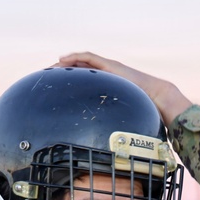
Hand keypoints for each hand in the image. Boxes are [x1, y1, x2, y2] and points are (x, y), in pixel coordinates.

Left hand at [55, 52, 191, 124]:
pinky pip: (89, 58)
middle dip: (60, 72)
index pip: (80, 80)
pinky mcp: (110, 64)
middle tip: (44, 77)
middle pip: (77, 69)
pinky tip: (63, 60)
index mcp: (103, 85)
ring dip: (64, 64)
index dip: (66, 82)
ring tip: (50, 68)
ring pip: (80, 61)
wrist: (155, 97)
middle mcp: (104, 74)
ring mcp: (107, 68)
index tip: (51, 89)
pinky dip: (75, 57)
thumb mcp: (116, 116)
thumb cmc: (140, 108)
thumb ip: (106, 122)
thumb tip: (97, 143)